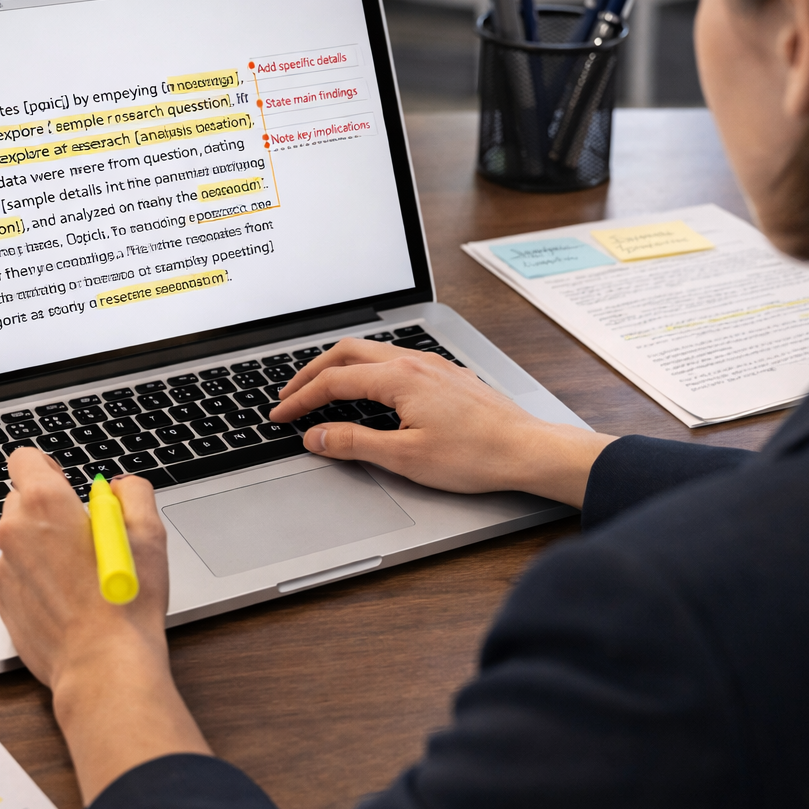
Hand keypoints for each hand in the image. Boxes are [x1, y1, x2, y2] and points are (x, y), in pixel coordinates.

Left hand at [0, 447, 208, 802]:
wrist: (103, 665)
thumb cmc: (125, 602)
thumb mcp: (148, 533)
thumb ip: (133, 492)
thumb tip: (121, 486)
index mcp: (45, 504)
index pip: (25, 459)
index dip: (49, 468)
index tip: (68, 485)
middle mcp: (15, 532)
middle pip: (22, 501)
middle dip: (51, 511)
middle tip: (88, 536)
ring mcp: (4, 570)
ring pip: (21, 543)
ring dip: (45, 549)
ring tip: (83, 576)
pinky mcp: (4, 603)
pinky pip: (19, 578)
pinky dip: (39, 582)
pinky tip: (70, 601)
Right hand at [270, 339, 613, 506]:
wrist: (527, 450)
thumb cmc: (476, 454)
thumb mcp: (404, 457)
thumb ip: (354, 443)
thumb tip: (316, 437)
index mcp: (398, 377)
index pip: (333, 381)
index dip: (301, 399)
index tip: (280, 416)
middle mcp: (413, 361)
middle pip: (346, 352)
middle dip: (311, 372)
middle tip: (289, 395)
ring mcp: (431, 364)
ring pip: (370, 352)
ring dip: (338, 367)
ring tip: (319, 388)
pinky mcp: (444, 374)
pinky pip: (391, 359)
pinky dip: (364, 369)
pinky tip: (365, 389)